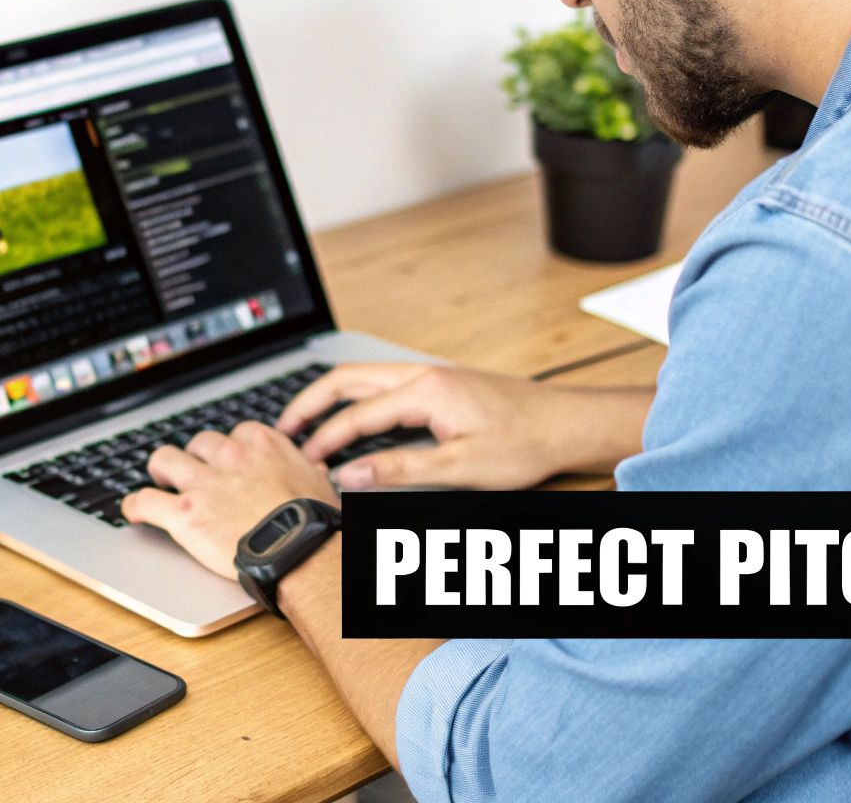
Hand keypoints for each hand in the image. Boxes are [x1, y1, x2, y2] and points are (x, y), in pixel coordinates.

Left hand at [121, 421, 338, 578]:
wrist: (300, 551)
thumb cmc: (313, 523)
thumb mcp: (320, 486)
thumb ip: (308, 472)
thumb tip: (313, 469)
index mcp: (263, 445)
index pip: (236, 433)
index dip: (228, 450)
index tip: (227, 462)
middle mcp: (230, 457)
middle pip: (198, 443)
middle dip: (195, 459)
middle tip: (193, 474)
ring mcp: (203, 484)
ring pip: (164, 460)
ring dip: (161, 471)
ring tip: (160, 482)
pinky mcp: (183, 513)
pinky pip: (144, 501)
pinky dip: (134, 506)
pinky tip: (132, 511)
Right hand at [276, 363, 646, 490]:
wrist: (568, 424)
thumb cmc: (526, 444)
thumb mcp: (461, 469)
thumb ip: (399, 470)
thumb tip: (350, 475)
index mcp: (426, 391)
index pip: (357, 416)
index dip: (325, 441)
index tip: (302, 462)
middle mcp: (424, 375)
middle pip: (348, 379)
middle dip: (310, 402)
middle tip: (283, 427)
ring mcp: (433, 376)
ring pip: (366, 378)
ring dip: (332, 398)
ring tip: (307, 422)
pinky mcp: (442, 384)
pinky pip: (385, 384)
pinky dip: (357, 399)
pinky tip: (353, 420)